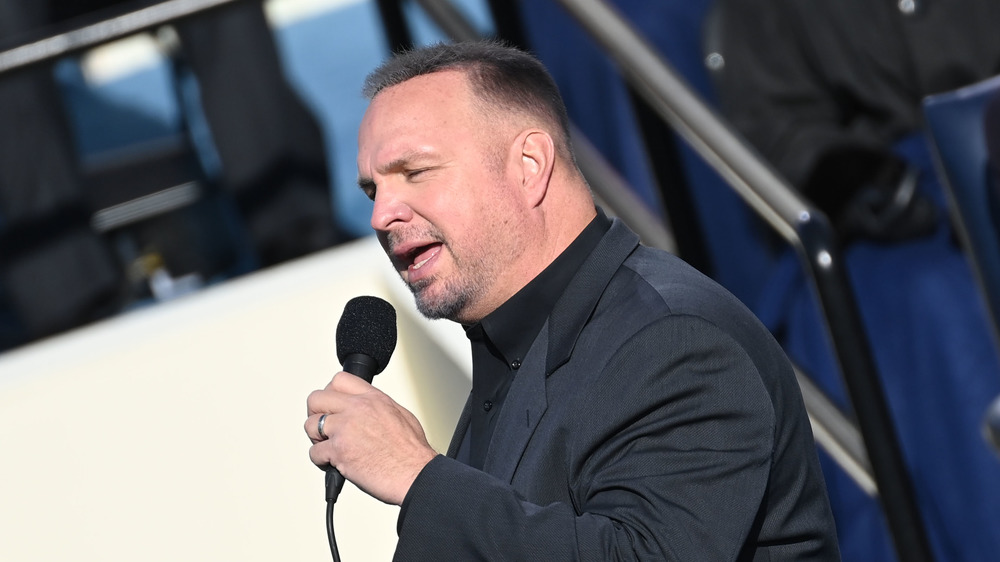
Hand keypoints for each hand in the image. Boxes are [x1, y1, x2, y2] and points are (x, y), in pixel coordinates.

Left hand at [305, 372, 436, 504]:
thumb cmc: (412, 452)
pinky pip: (314, 453)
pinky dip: (321, 461)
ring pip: (310, 425)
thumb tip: (368, 409)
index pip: (339, 380)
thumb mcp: (401, 415)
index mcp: (372, 398)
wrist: (415, 474)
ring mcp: (345, 429)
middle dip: (316, 413)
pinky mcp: (339, 451)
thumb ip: (379, 407)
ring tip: (328, 447)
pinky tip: (333, 463)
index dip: (331, 393)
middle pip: (316, 398)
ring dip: (316, 438)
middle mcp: (357, 409)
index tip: (332, 405)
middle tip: (324, 427)